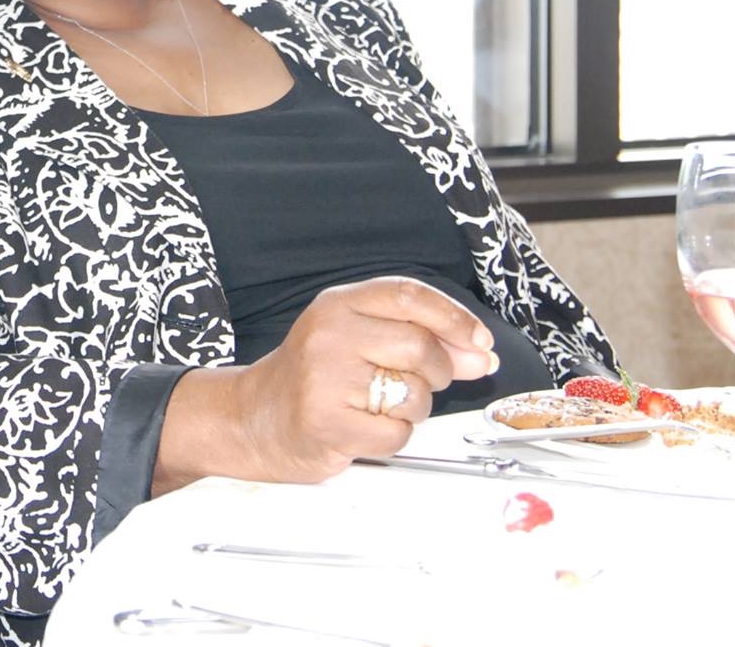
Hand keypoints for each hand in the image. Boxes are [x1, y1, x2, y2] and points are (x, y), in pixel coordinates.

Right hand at [228, 276, 497, 482]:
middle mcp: (330, 335)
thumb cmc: (312, 377)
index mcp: (338, 305)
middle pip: (420, 347)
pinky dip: (392, 438)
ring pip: (414, 395)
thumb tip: (479, 354)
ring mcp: (326, 379)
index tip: (479, 341)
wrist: (254, 418)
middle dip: (439, 372)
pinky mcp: (329, 423)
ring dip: (413, 409)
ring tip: (379, 406)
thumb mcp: (358, 339)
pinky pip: (396, 434)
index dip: (455, 318)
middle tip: (423, 382)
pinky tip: (364, 429)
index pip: (410, 295)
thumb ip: (418, 339)